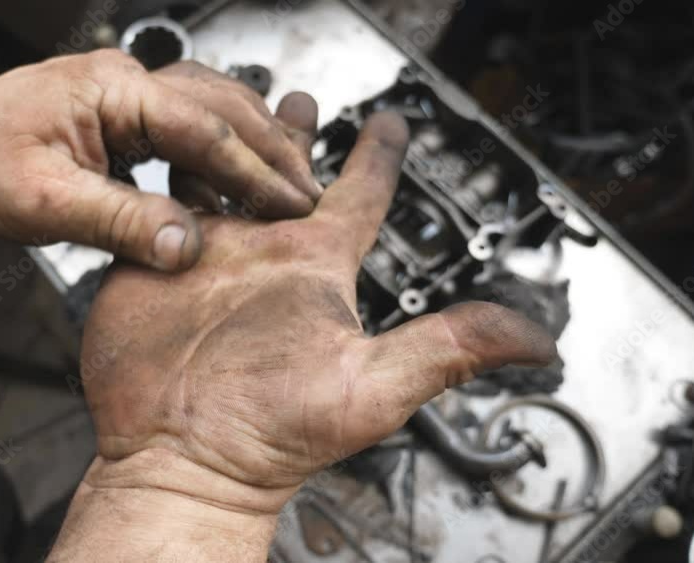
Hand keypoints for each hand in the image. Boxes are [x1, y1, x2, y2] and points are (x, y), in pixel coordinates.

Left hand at [0, 51, 321, 270]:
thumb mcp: (44, 203)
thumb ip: (120, 221)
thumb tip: (187, 245)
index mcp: (111, 89)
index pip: (204, 129)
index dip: (254, 173)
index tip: (293, 206)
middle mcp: (125, 81)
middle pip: (223, 107)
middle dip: (271, 152)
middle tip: (310, 194)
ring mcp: (125, 93)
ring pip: (212, 109)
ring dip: (253, 146)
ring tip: (290, 184)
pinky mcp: (121, 113)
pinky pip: (187, 124)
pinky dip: (221, 151)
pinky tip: (236, 178)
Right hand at [49, 110, 556, 560]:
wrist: (187, 460)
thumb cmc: (276, 434)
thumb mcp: (377, 386)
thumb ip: (454, 347)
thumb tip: (539, 342)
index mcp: (316, 267)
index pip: (357, 195)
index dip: (377, 156)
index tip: (391, 124)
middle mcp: (265, 254)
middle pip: (283, 172)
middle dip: (291, 132)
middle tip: (298, 100)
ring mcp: (208, 255)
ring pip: (220, 172)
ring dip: (227, 138)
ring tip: (232, 107)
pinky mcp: (153, 261)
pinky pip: (159, 198)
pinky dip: (166, 167)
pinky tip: (171, 145)